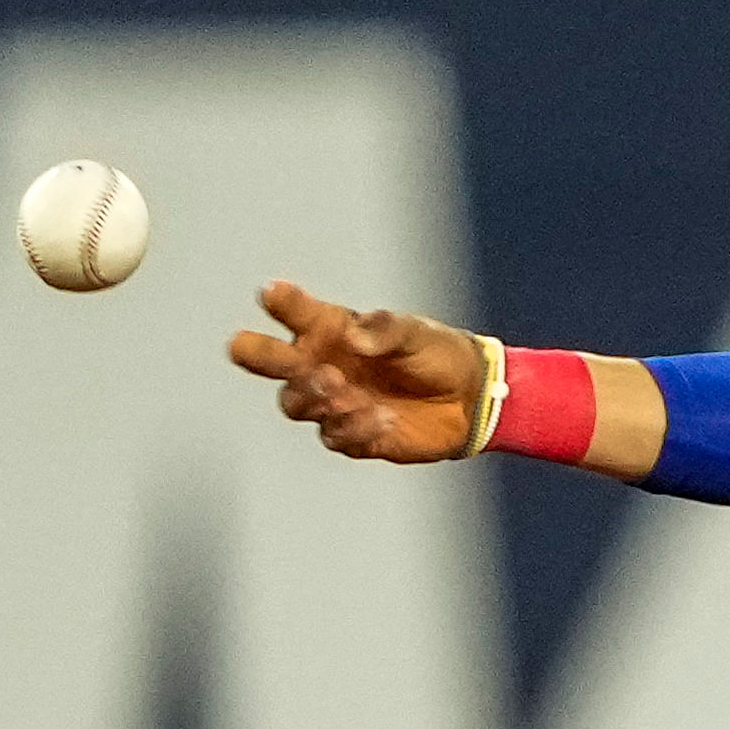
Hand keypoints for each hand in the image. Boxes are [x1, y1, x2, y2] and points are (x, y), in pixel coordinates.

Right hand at [228, 281, 486, 463]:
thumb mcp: (415, 332)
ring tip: (347, 392)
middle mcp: (320, 364)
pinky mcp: (352, 436)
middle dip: (261, 357)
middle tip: (294, 363)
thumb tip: (353, 338)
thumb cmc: (435, 353)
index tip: (272, 292)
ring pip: (295, 404)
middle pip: (268, 362)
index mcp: (329, 329)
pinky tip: (383, 418)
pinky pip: (335, 436)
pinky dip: (354, 428)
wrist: (468, 399)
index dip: (279, 301)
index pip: (292, 311)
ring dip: (316, 399)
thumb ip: (385, 330)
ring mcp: (332, 402)